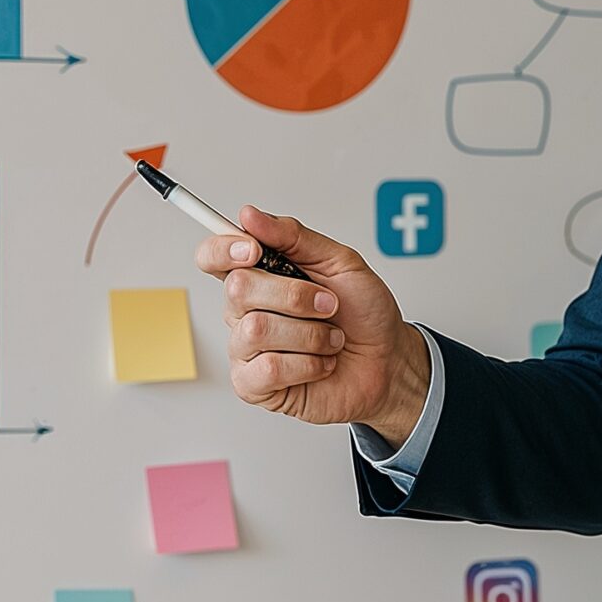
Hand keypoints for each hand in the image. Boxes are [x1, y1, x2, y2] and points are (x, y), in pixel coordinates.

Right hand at [194, 206, 430, 441]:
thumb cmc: (364, 313)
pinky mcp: (255, 385)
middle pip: (237, 288)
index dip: (223, 249)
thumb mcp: (340, 262)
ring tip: (331, 339)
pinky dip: (307, 364)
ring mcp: (247, 349)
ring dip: (310, 334)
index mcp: (259, 275)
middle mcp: (246, 311)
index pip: (212, 255)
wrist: (388, 361)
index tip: (253, 249)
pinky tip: (320, 364)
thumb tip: (249, 215)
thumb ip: (294, 236)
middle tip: (328, 304)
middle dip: (294, 295)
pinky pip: (267, 369)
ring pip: (256, 329)